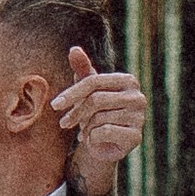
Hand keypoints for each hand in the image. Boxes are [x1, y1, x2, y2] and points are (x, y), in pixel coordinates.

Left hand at [52, 47, 145, 195]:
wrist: (104, 146)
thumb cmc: (95, 114)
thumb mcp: (87, 91)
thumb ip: (82, 69)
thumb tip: (74, 49)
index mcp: (128, 80)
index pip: (94, 82)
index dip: (72, 93)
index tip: (54, 105)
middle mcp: (138, 97)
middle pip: (96, 100)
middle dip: (76, 112)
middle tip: (64, 123)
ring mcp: (139, 117)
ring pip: (99, 118)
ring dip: (85, 127)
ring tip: (86, 131)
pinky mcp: (136, 136)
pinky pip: (105, 132)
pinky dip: (93, 138)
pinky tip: (93, 140)